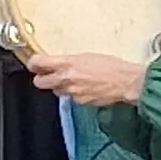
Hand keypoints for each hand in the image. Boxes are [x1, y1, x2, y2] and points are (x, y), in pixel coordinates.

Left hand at [28, 52, 147, 108]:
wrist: (127, 82)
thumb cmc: (113, 66)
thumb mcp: (88, 56)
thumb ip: (70, 61)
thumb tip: (60, 63)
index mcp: (67, 64)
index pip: (38, 63)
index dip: (33, 63)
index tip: (34, 63)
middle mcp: (66, 79)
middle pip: (39, 82)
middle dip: (42, 78)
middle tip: (47, 74)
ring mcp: (72, 93)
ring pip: (55, 91)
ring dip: (59, 86)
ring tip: (72, 80)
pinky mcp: (80, 102)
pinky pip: (70, 98)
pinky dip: (74, 94)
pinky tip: (84, 88)